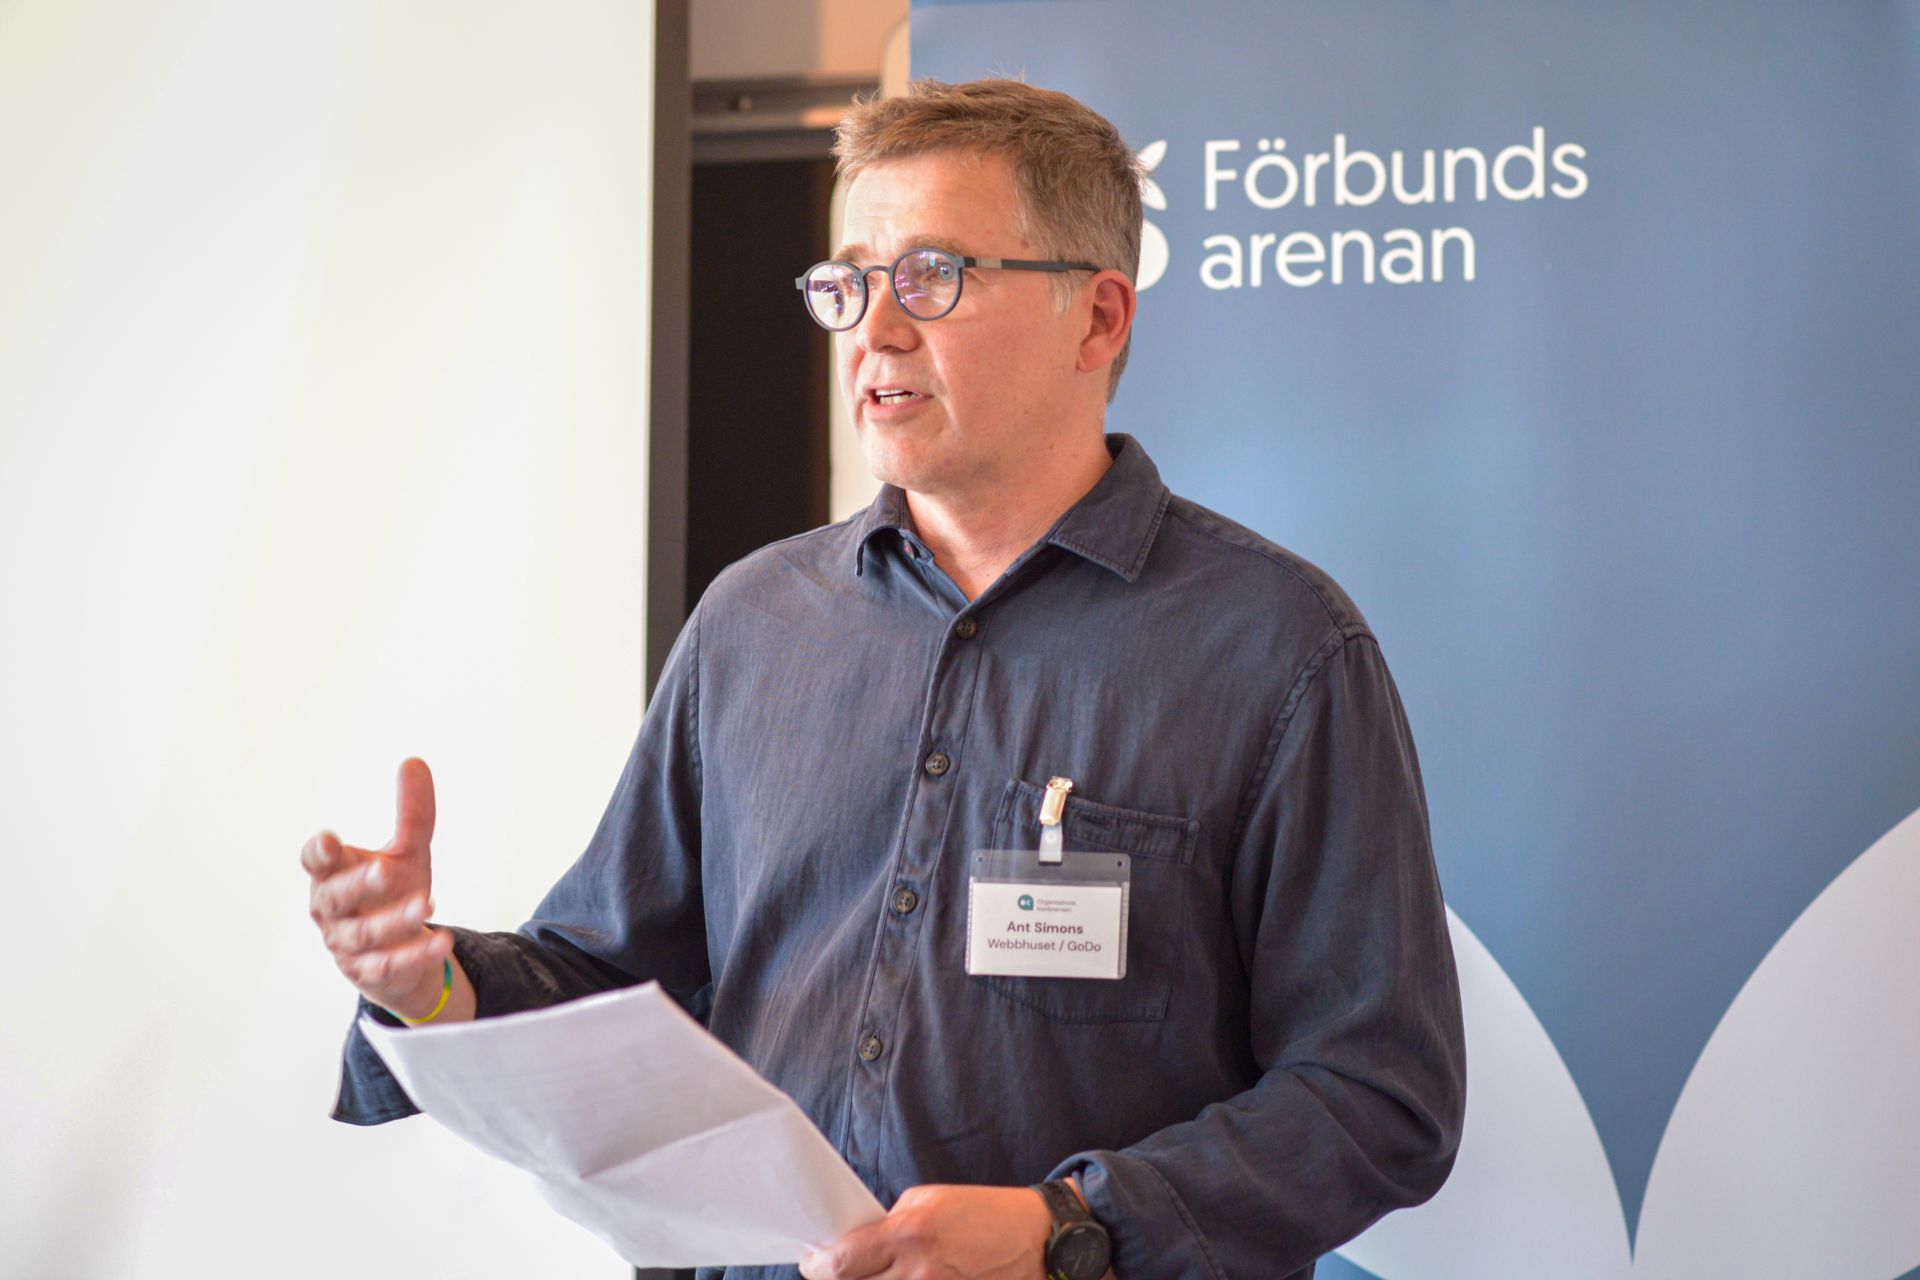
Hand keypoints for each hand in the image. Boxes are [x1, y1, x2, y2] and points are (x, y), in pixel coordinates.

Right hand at [303, 757, 453, 1016]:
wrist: (402, 951)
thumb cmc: (393, 893)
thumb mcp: (407, 852)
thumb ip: (412, 813)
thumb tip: (414, 760)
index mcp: (333, 875)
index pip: (315, 862)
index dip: (319, 852)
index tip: (329, 840)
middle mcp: (331, 910)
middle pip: (334, 898)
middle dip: (359, 884)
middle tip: (386, 870)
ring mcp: (346, 944)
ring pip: (364, 934)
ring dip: (394, 920)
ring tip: (428, 905)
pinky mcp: (368, 972)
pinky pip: (387, 965)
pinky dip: (413, 955)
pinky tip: (443, 941)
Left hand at [798, 1184, 1052, 1279]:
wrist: (1037, 1240)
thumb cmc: (983, 1213)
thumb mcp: (929, 1201)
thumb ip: (889, 1225)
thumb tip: (855, 1247)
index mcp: (908, 1233)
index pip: (841, 1263)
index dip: (817, 1268)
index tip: (813, 1263)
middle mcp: (917, 1271)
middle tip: (836, 1274)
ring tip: (870, 1277)